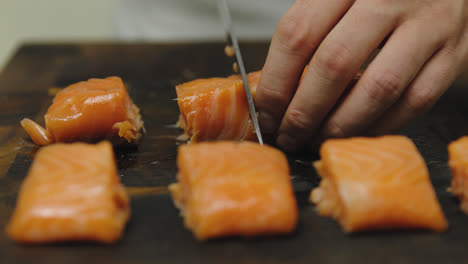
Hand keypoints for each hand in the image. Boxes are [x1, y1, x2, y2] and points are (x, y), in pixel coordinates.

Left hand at [255, 0, 467, 151]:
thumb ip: (307, 32)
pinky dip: (380, 126)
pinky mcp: (453, 54)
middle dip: (303, 113)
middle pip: (334, 64)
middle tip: (288, 135)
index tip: (265, 113)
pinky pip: (414, 101)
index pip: (298, 34)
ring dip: (340, 125)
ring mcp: (428, 25)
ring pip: (377, 88)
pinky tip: (357, 133)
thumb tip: (271, 90)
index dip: (275, 82)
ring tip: (318, 139)